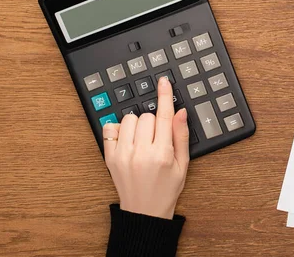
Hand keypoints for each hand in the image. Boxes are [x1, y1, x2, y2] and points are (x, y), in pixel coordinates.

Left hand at [102, 77, 189, 218]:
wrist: (144, 211)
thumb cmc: (166, 188)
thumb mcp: (183, 164)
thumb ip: (181, 136)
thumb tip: (180, 111)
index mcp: (161, 154)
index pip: (164, 116)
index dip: (164, 96)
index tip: (164, 81)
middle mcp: (141, 153)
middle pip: (147, 116)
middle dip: (154, 122)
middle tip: (157, 139)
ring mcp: (122, 155)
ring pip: (129, 119)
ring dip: (137, 124)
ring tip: (142, 141)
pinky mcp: (110, 157)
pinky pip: (110, 128)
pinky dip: (119, 129)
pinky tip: (128, 141)